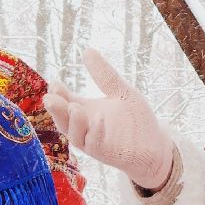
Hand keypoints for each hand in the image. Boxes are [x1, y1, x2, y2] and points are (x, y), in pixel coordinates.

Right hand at [42, 49, 173, 190]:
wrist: (154, 144)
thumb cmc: (135, 120)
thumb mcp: (120, 91)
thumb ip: (104, 75)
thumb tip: (87, 50)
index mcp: (86, 111)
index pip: (65, 102)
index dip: (57, 94)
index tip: (55, 83)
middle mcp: (86, 127)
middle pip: (63, 120)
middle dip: (56, 109)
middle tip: (49, 97)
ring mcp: (94, 141)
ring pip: (75, 135)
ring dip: (73, 122)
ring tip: (75, 107)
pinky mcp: (106, 153)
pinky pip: (96, 145)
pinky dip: (95, 133)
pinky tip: (99, 119)